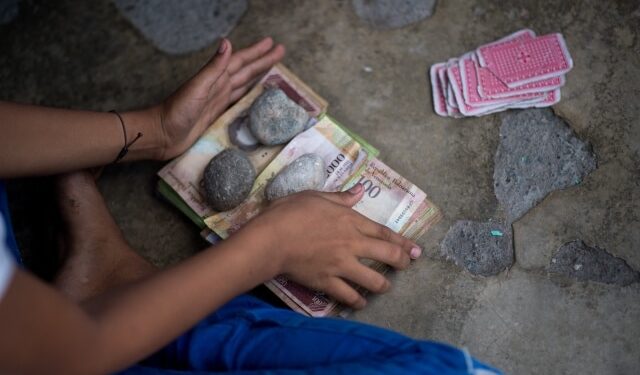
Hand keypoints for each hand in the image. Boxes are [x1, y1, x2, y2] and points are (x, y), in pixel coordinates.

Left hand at [154, 37, 284, 159]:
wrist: (162, 134)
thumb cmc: (176, 111)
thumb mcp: (197, 87)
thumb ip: (214, 67)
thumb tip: (227, 43)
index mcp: (215, 78)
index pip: (241, 61)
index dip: (256, 53)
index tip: (272, 44)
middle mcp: (219, 87)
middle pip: (246, 71)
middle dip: (263, 61)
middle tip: (281, 51)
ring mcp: (219, 101)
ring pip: (244, 84)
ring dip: (258, 76)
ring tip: (273, 69)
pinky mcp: (218, 115)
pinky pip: (239, 102)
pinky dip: (249, 96)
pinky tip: (255, 96)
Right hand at [242, 185, 421, 309]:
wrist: (271, 238)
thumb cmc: (290, 212)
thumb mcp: (316, 196)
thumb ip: (341, 196)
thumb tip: (360, 190)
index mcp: (350, 221)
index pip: (383, 233)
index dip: (402, 242)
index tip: (415, 248)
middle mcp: (352, 244)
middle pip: (387, 255)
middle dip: (402, 262)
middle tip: (407, 265)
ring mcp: (341, 265)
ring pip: (373, 280)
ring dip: (383, 285)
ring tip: (385, 287)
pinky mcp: (327, 281)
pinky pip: (348, 295)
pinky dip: (357, 301)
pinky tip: (361, 303)